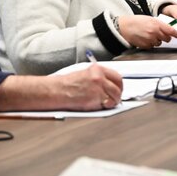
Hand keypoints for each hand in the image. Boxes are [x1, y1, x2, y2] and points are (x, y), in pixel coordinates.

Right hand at [0, 64, 122, 111]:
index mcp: (97, 69)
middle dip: (119, 93)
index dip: (119, 84)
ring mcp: (98, 87)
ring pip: (115, 96)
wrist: (57, 91)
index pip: (116, 76)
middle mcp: (99, 77)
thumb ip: (98, 77)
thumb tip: (109, 84)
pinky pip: (108, 104)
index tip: (118, 89)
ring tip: (107, 104)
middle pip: (118, 85)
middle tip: (116, 98)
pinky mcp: (96, 98)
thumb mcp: (85, 74)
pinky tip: (100, 106)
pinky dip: (106, 106)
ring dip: (113, 101)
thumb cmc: (67, 84)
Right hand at [118, 15, 176, 47]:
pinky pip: (152, 46)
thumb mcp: (150, 19)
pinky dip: (151, 43)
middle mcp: (154, 32)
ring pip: (160, 43)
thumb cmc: (137, 21)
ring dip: (157, 40)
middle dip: (166, 37)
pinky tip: (145, 38)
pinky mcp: (145, 46)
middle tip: (161, 34)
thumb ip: (159, 24)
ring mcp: (150, 40)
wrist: (125, 26)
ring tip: (150, 35)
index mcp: (156, 24)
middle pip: (167, 38)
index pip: (171, 31)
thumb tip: (168, 29)